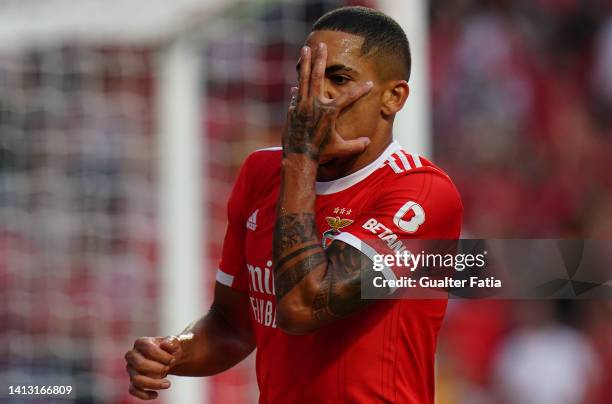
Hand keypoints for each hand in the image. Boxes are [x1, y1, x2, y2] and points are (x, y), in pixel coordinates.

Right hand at [125, 336, 181, 399]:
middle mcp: (133, 355)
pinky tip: (156, 394)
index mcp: (141, 342)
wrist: (171, 358)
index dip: (162, 356)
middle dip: (157, 369)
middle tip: (168, 369)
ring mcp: (131, 369)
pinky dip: (144, 395)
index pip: (148, 349)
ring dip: (153, 384)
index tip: (173, 360)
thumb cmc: (172, 349)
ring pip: (136, 379)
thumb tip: (164, 345)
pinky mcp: (133, 381)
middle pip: (139, 364)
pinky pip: (133, 390)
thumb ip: (172, 342)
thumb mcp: (176, 343)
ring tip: (168, 384)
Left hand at [284, 43, 372, 162]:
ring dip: (304, 63)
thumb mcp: (341, 149)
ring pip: (303, 79)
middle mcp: (315, 105)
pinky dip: (298, 88)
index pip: (348, 97)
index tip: (369, 84)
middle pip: (318, 76)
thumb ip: (356, 145)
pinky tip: (297, 83)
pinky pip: (296, 95)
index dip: (360, 90)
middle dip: (321, 59)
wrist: (299, 157)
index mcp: (329, 112)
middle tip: (322, 45)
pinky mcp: (293, 110)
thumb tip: (368, 142)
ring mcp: (302, 105)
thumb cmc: (322, 154)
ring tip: (305, 49)